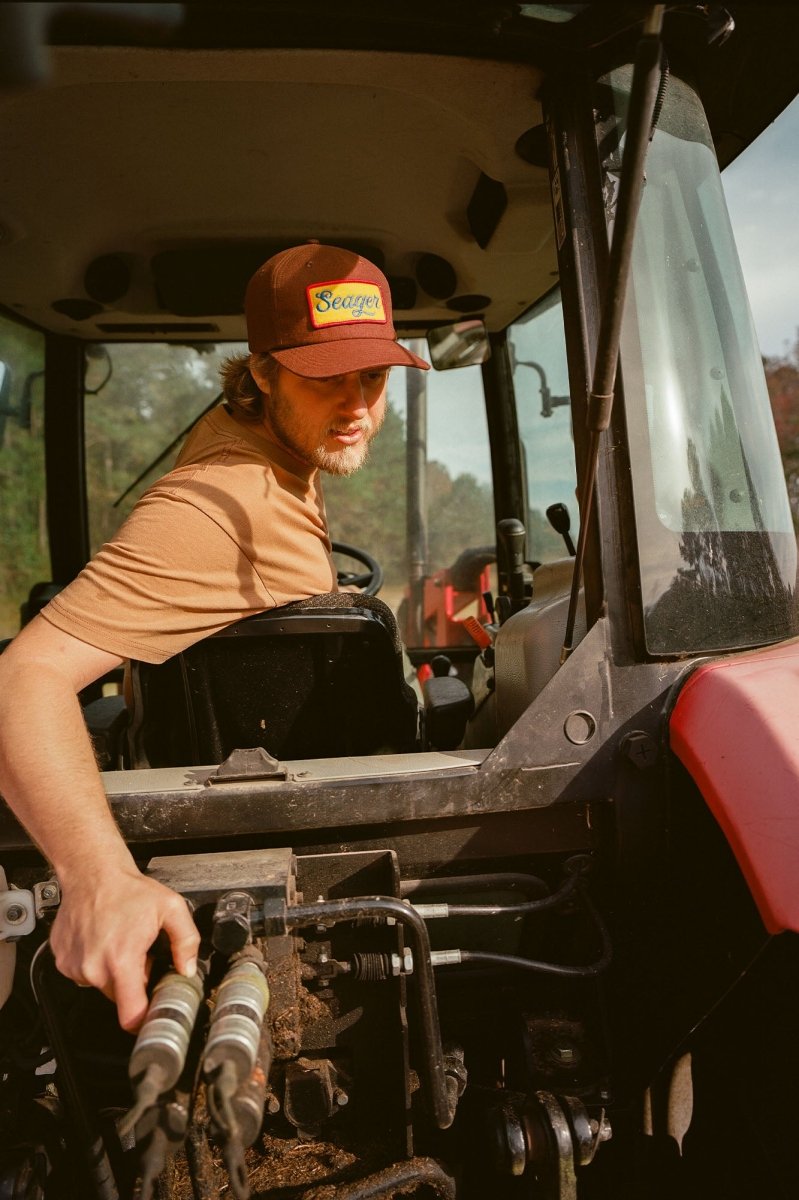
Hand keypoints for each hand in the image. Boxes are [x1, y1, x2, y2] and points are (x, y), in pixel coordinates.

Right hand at [50, 865, 199, 1030]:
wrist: (92, 873)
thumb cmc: (127, 889)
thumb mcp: (171, 908)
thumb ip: (186, 941)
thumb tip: (187, 969)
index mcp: (120, 960)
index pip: (130, 1015)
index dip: (144, 1020)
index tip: (151, 1016)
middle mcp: (93, 968)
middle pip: (118, 997)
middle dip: (132, 982)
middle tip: (139, 955)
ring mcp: (74, 966)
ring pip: (101, 985)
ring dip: (113, 971)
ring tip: (119, 942)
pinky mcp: (63, 960)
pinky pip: (84, 973)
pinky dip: (95, 962)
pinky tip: (103, 940)